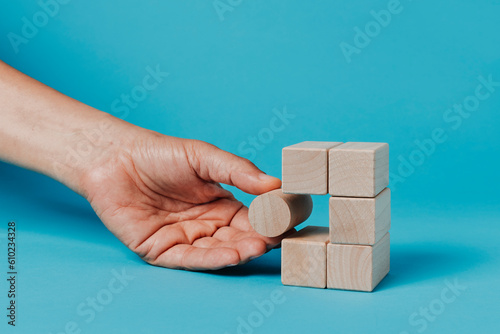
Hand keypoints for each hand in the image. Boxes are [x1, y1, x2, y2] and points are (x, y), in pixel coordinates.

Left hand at [80, 129, 282, 269]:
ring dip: (237, 252)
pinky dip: (209, 259)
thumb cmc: (160, 154)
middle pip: (235, 238)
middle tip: (275, 239)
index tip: (287, 222)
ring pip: (215, 251)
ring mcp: (183, 239)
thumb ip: (239, 171)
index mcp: (219, 205)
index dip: (267, 222)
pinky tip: (230, 255)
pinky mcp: (160, 250)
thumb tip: (275, 185)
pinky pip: (188, 258)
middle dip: (255, 240)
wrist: (115, 157)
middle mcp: (205, 225)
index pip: (249, 219)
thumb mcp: (205, 157)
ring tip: (257, 247)